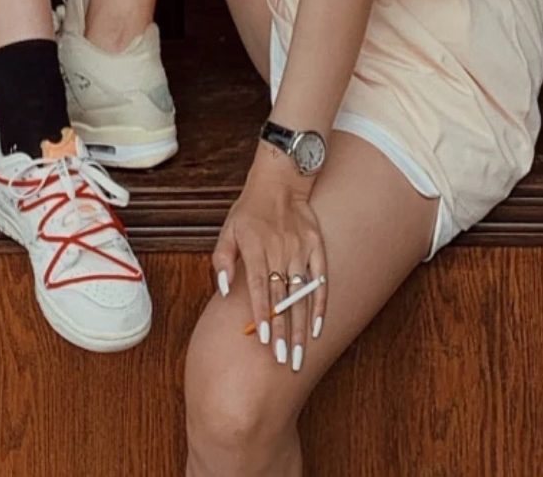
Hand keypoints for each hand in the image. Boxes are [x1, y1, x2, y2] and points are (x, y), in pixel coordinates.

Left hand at [212, 156, 327, 371]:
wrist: (280, 180)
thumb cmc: (250, 210)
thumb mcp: (228, 229)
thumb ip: (222, 260)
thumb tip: (224, 291)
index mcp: (256, 247)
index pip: (260, 287)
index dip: (262, 314)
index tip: (263, 340)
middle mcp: (280, 250)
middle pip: (282, 297)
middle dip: (283, 332)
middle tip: (284, 362)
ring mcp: (300, 250)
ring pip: (301, 294)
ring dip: (300, 327)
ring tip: (299, 354)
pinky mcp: (316, 248)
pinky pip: (320, 280)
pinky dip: (320, 304)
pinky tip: (317, 328)